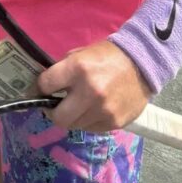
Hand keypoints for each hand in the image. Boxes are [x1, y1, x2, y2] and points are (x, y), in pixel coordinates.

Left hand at [37, 40, 152, 132]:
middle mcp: (89, 92)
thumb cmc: (107, 56)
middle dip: (52, 112)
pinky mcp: (114, 122)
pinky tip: (92, 110)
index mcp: (77, 68)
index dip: (39, 89)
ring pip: (74, 125)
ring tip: (77, 106)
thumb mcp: (81, 54)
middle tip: (54, 107)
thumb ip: (63, 70)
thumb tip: (45, 86)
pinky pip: (91, 128)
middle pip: (58, 117)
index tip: (39, 91)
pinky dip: (87, 121)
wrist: (142, 64)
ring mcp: (103, 110)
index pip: (45, 85)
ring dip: (72, 117)